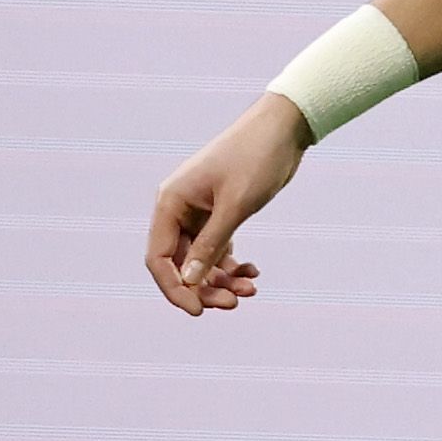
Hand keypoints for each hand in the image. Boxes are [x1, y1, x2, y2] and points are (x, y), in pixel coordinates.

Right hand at [144, 97, 306, 314]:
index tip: (198, 311)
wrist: (283, 128)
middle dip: (204, 288)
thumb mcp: (235, 206)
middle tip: (235, 302)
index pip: (158, 258)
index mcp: (171, 203)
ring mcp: (198, 213)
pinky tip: (253, 272)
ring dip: (222, 279)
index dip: (174, 289)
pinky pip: (217, 250)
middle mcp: (179, 209)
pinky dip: (232, 265)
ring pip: (200, 261)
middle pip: (180, 264)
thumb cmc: (255, 159)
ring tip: (251, 288)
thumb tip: (189, 282)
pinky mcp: (219, 214)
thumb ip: (211, 245)